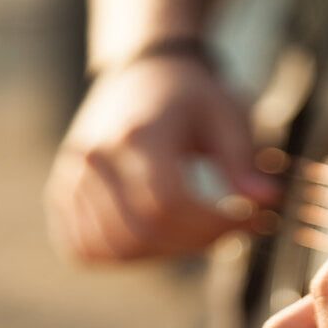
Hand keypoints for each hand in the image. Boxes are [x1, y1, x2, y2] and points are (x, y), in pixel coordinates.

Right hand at [44, 56, 277, 262]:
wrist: (142, 71)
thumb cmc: (192, 96)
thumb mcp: (227, 115)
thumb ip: (243, 161)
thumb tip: (266, 201)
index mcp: (138, 132)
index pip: (168, 204)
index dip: (213, 226)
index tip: (251, 221)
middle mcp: (95, 155)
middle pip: (144, 232)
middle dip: (196, 242)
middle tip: (229, 230)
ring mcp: (71, 176)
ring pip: (117, 248)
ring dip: (165, 253)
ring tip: (195, 230)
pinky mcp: (61, 193)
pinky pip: (87, 248)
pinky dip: (125, 255)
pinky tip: (157, 235)